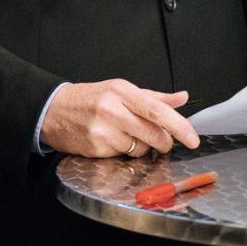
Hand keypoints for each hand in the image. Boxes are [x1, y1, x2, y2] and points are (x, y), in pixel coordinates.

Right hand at [40, 79, 199, 157]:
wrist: (53, 110)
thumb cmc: (91, 98)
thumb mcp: (121, 90)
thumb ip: (155, 97)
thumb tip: (182, 98)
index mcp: (123, 91)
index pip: (158, 111)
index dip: (179, 126)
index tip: (193, 139)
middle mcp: (113, 109)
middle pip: (153, 133)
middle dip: (165, 142)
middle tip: (163, 141)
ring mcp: (103, 130)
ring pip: (140, 148)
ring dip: (142, 146)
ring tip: (126, 135)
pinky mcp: (95, 147)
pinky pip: (122, 156)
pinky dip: (124, 152)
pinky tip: (112, 141)